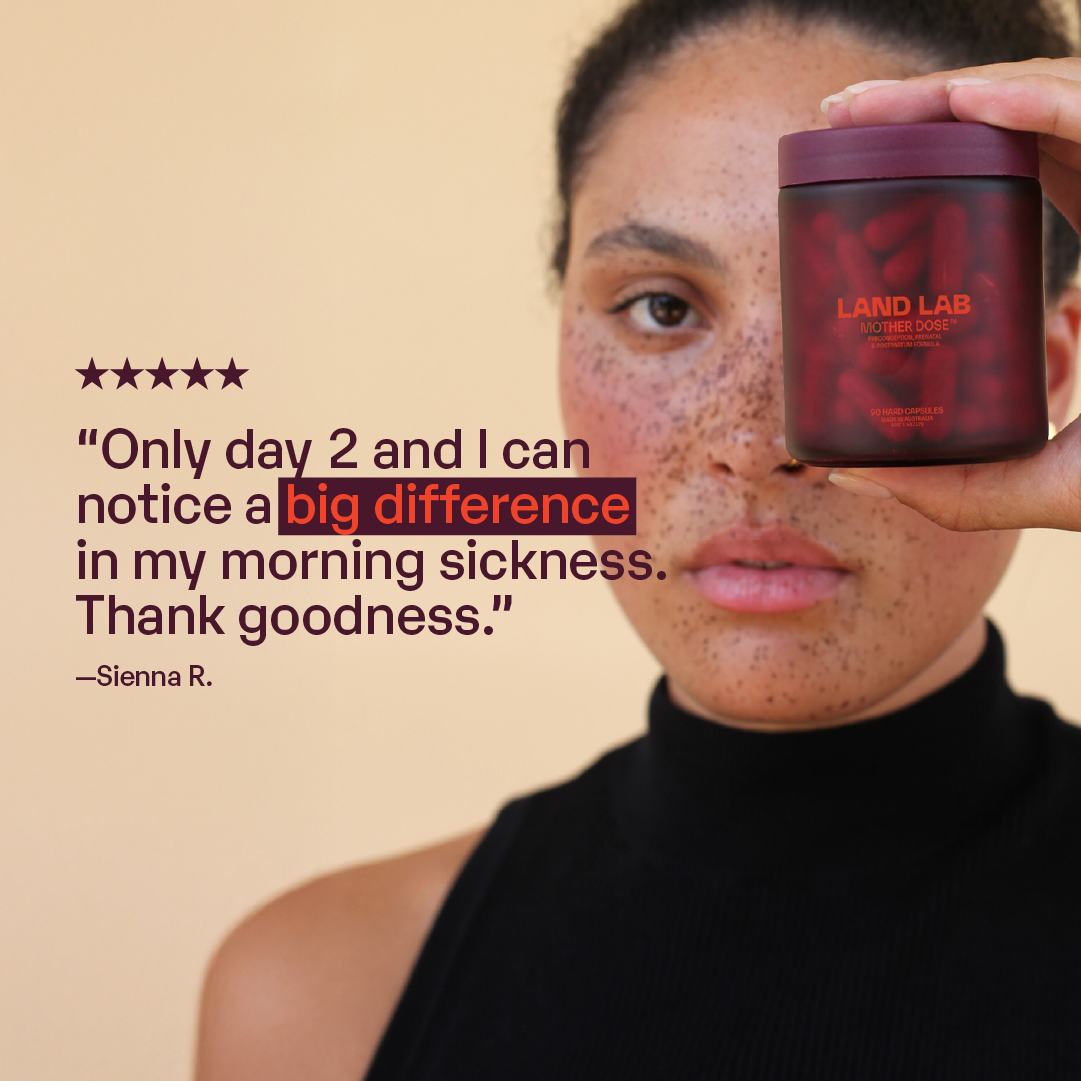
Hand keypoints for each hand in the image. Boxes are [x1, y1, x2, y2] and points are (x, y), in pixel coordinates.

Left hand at [819, 59, 1080, 531]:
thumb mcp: (1049, 482)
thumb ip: (963, 490)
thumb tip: (849, 476)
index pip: (998, 185)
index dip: (922, 166)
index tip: (844, 172)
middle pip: (1006, 133)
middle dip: (918, 112)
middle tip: (834, 116)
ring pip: (1046, 104)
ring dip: (952, 92)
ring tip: (860, 106)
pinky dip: (1039, 100)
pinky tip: (967, 99)